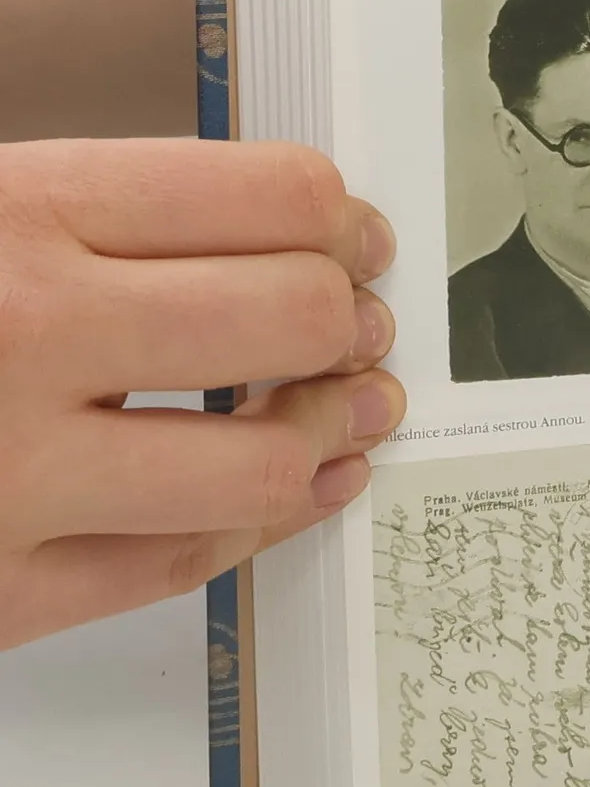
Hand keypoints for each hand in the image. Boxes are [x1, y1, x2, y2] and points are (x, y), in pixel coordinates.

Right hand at [0, 139, 404, 647]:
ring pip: (263, 457)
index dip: (340, 221)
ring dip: (335, 429)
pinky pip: (183, 559)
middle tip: (358, 327)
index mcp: (13, 215)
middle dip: (349, 320)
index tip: (357, 239)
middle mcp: (23, 334)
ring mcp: (13, 475)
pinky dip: (267, 519)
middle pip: (290, 316)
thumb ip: (80, 221)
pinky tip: (304, 487)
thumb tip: (256, 232)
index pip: (264, 196)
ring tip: (354, 410)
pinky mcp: (0, 590)